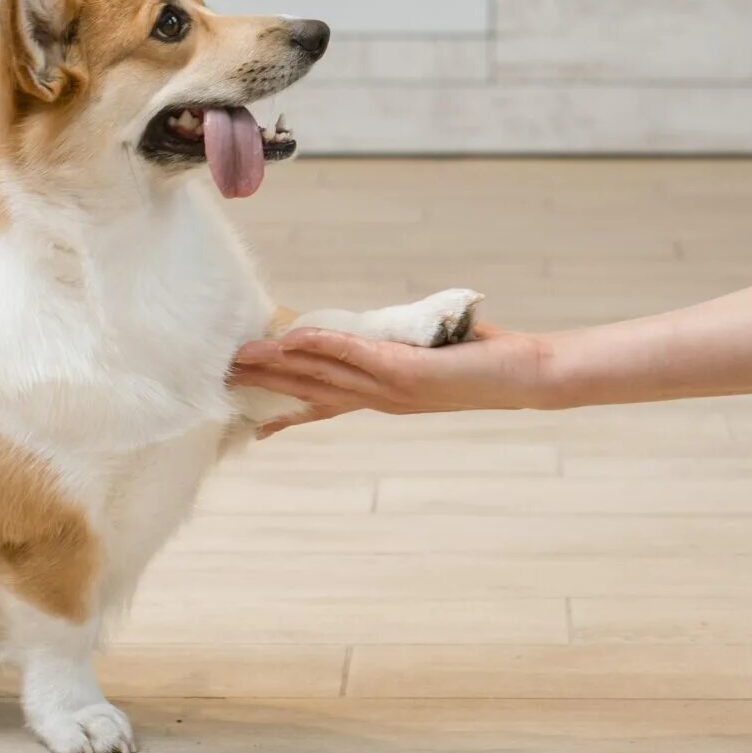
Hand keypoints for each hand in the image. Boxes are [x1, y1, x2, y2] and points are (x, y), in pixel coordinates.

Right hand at [229, 317, 554, 436]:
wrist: (528, 375)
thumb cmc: (487, 359)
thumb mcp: (432, 351)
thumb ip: (401, 343)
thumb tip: (378, 330)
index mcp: (386, 397)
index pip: (326, 406)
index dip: (288, 412)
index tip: (252, 422)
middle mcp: (383, 399)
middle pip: (311, 392)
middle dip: (267, 385)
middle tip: (223, 377)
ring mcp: (392, 388)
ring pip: (322, 375)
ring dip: (280, 365)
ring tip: (241, 358)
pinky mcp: (407, 371)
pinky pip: (353, 352)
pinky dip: (321, 344)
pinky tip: (292, 338)